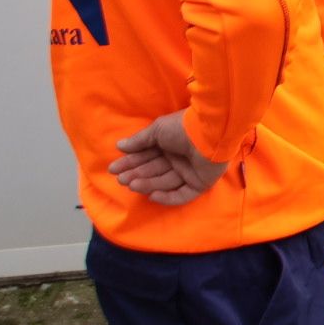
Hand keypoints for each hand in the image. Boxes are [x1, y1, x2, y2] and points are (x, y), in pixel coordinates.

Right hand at [108, 110, 227, 204]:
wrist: (210, 132)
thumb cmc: (182, 128)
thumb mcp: (157, 130)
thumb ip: (139, 141)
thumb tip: (120, 146)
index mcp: (170, 144)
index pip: (147, 156)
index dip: (130, 163)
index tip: (114, 169)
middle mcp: (179, 159)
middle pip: (154, 171)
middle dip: (137, 175)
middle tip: (121, 179)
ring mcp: (190, 172)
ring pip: (165, 182)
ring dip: (147, 184)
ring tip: (132, 184)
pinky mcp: (200, 183)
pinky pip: (183, 194)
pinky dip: (168, 197)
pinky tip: (152, 195)